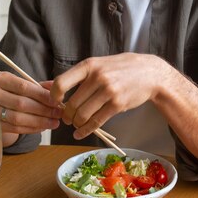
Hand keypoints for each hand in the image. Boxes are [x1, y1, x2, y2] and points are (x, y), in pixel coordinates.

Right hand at [0, 72, 62, 146]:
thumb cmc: (9, 93)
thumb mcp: (20, 85)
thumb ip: (38, 86)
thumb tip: (56, 87)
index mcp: (0, 79)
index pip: (24, 87)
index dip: (42, 95)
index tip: (57, 101)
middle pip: (22, 103)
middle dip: (44, 110)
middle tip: (58, 113)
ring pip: (19, 118)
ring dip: (40, 121)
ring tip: (54, 123)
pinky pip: (15, 128)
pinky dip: (31, 129)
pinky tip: (43, 127)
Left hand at [50, 53, 165, 138]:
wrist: (149, 73)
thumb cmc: (120, 68)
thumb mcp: (98, 64)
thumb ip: (76, 75)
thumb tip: (47, 85)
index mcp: (89, 65)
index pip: (62, 83)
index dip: (53, 96)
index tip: (54, 102)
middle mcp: (97, 77)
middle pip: (72, 104)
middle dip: (66, 115)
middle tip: (67, 118)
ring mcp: (108, 91)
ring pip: (82, 115)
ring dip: (76, 123)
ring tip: (76, 123)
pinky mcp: (117, 105)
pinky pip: (96, 122)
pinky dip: (85, 131)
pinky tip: (80, 133)